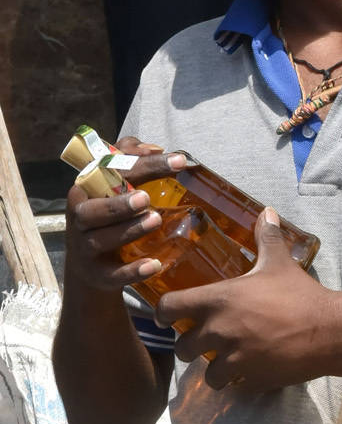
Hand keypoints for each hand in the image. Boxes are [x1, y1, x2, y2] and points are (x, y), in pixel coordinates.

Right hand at [64, 141, 188, 291]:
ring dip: (129, 230)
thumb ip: (130, 158)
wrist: (92, 267)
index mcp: (86, 190)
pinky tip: (154, 265)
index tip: (179, 161)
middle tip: (146, 197)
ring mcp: (85, 248)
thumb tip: (156, 148)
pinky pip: (113, 274)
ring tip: (156, 220)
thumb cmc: (107, 216)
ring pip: (102, 240)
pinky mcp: (97, 274)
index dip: (144, 164)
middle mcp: (80, 218)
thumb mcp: (113, 185)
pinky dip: (132, 271)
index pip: (110, 173)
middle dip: (119, 203)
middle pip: (93, 210)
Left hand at [157, 209, 333, 390]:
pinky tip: (251, 370)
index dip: (164, 313)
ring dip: (214, 370)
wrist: (328, 331)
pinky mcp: (250, 379)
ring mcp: (233, 359)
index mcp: (218, 300)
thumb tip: (266, 212)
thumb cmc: (300, 294)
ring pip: (206, 374)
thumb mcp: (279, 263)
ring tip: (228, 362)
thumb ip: (267, 238)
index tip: (168, 317)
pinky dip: (239, 381)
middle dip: (190, 347)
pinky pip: (234, 386)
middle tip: (203, 342)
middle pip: (182, 348)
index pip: (168, 308)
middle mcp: (218, 332)